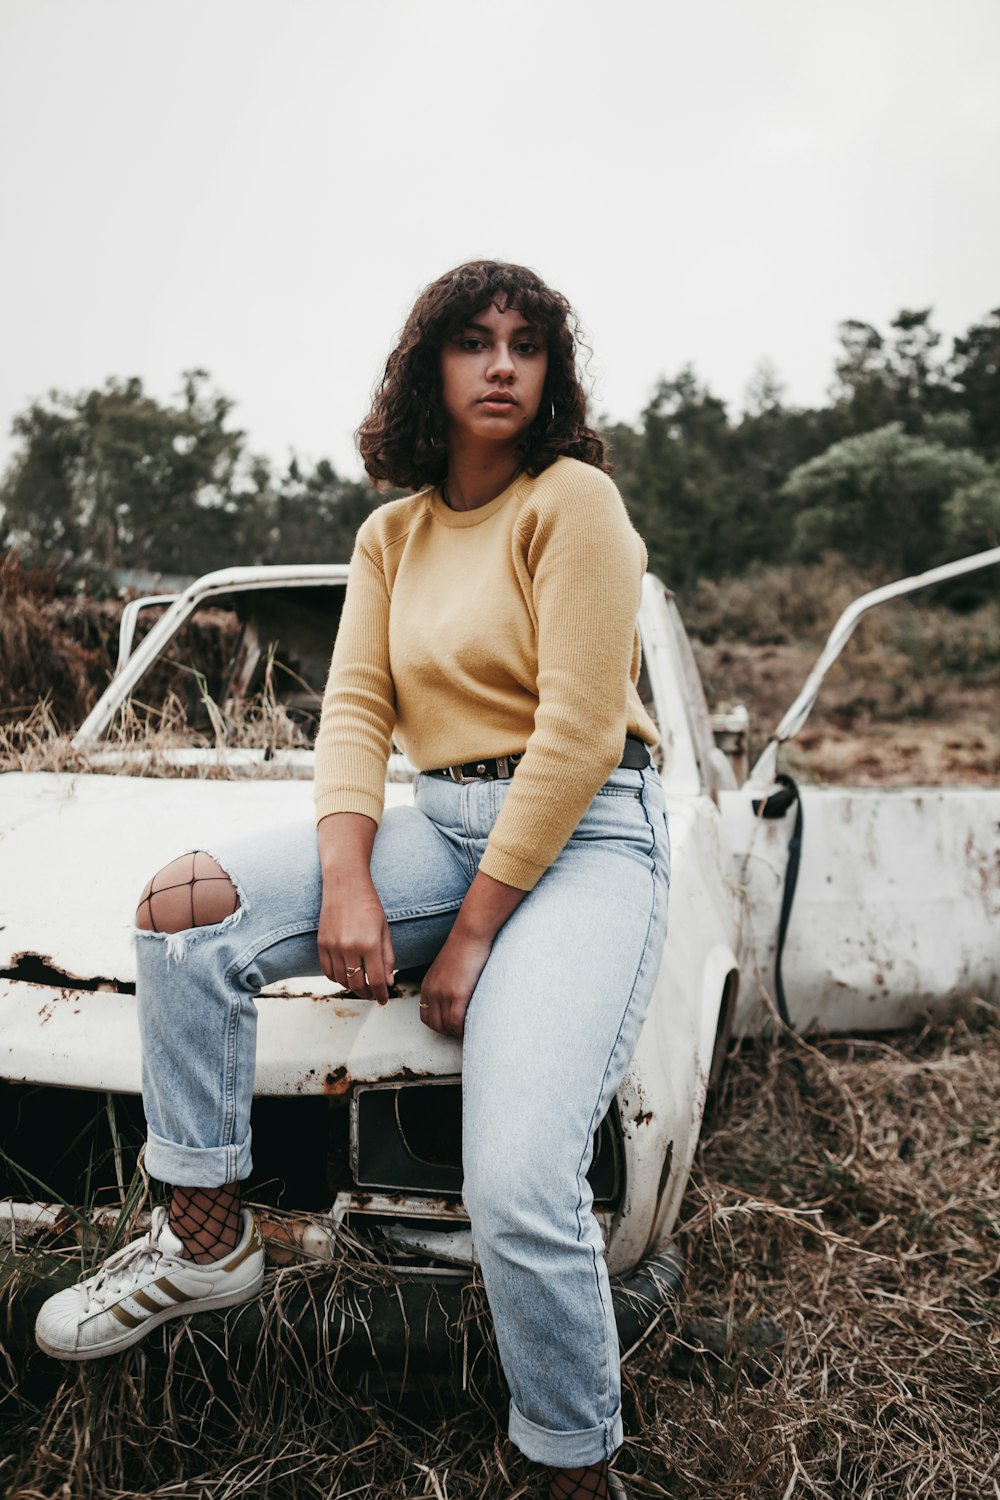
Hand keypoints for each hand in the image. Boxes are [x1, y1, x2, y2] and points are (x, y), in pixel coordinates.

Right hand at [318, 878, 395, 1004]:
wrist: (344, 884)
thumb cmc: (369, 905)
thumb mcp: (384, 930)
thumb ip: (387, 957)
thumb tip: (388, 982)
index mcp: (369, 944)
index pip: (376, 980)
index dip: (381, 994)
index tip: (384, 1000)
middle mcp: (349, 947)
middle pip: (357, 985)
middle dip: (367, 994)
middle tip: (373, 995)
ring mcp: (333, 946)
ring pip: (341, 980)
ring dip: (352, 987)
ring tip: (361, 986)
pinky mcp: (321, 944)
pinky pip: (328, 971)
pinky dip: (337, 978)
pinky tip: (346, 976)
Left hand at [419, 930, 493, 1038]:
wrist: (469, 935)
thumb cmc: (463, 947)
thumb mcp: (446, 967)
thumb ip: (445, 981)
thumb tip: (455, 992)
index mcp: (427, 985)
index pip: (426, 1015)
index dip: (439, 1024)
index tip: (453, 1026)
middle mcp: (431, 991)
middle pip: (434, 1024)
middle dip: (448, 1032)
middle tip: (463, 1032)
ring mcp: (443, 994)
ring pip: (445, 1026)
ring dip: (456, 1033)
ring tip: (469, 1031)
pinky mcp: (456, 994)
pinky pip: (456, 1022)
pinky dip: (463, 1030)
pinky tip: (472, 1029)